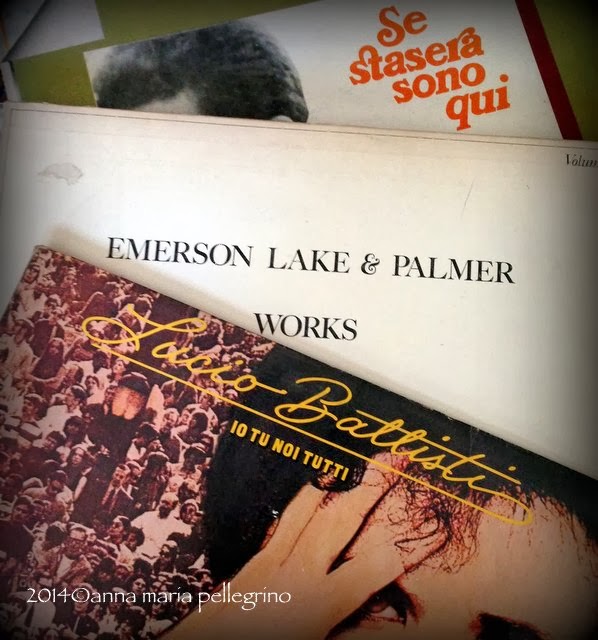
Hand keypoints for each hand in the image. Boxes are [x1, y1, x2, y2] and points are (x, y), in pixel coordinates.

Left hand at [167, 456, 445, 638]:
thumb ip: (343, 628)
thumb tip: (370, 624)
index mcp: (311, 607)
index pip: (363, 574)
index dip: (388, 556)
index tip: (409, 539)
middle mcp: (291, 575)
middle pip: (337, 522)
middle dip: (368, 489)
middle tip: (391, 461)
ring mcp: (268, 563)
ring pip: (305, 511)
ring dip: (331, 483)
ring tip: (349, 460)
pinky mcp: (252, 564)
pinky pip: (281, 522)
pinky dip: (300, 501)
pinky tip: (309, 491)